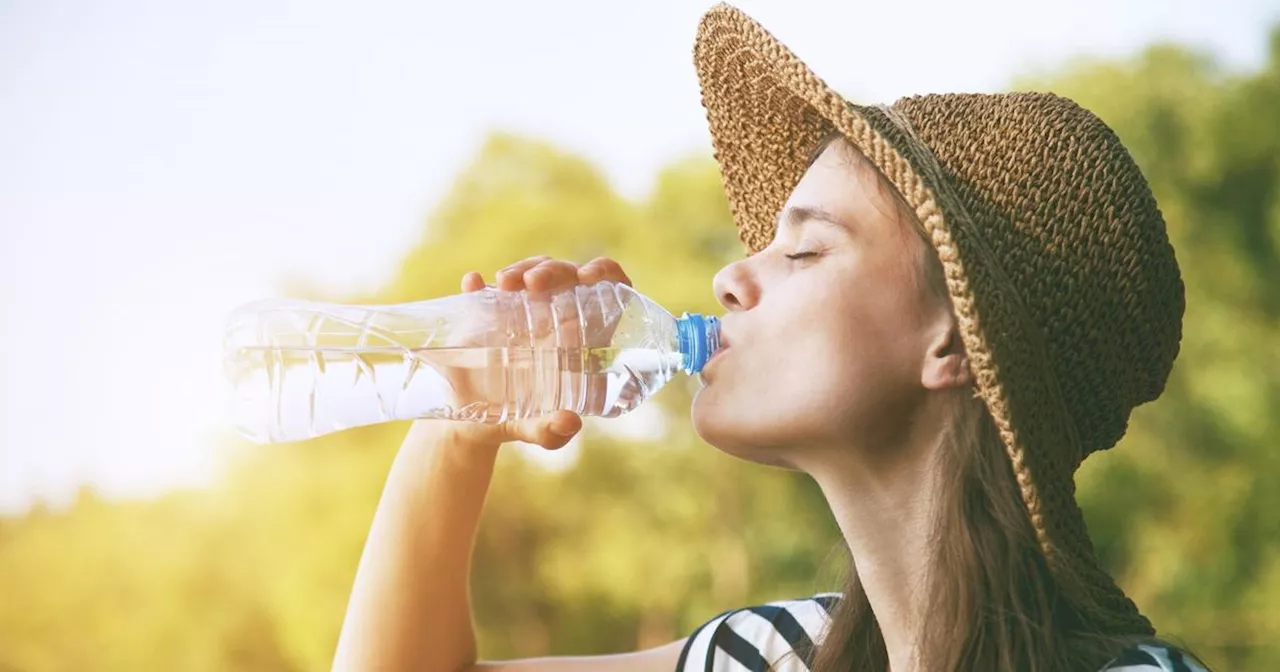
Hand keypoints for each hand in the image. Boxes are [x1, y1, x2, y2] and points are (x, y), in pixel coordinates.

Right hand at [419, 256, 633, 450]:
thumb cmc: (516, 421)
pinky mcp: (483, 315)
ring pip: (531, 272)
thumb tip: (570, 423)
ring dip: (521, 269)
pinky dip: (478, 285)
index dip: (605, 273)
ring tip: (503, 285)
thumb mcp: (536, 430)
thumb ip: (552, 431)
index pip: (604, 291)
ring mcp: (518, 312)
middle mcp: (552, 317)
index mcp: (577, 338)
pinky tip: (472, 283)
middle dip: (553, 270)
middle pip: (565, 275)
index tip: (589, 276)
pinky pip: (483, 289)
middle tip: (533, 284)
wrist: (470, 425)